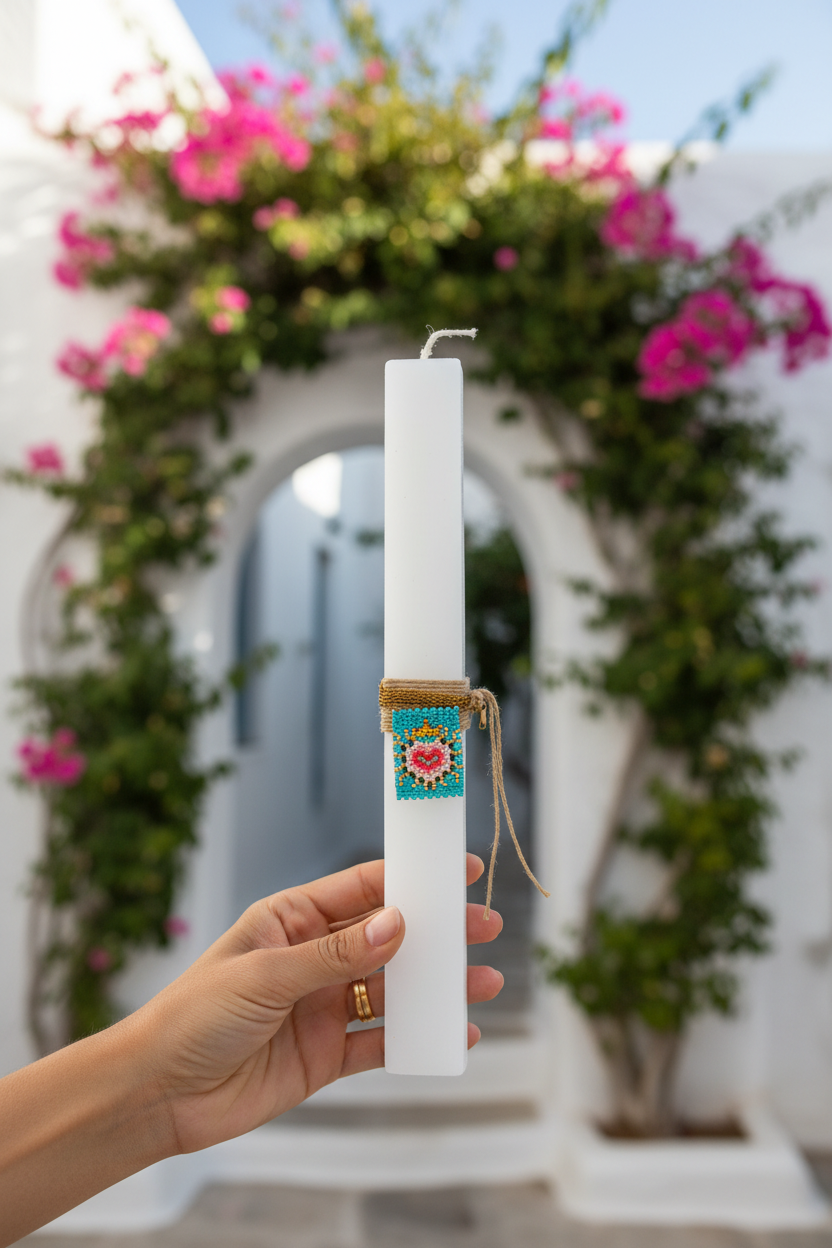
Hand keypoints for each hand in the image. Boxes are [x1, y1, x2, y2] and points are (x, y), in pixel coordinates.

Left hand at [136, 854, 502, 1154]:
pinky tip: (454, 1034)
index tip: (457, 871)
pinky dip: (417, 1038)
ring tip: (485, 981)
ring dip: (437, 986)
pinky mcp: (327, 1054)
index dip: (411, 879)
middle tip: (484, 927)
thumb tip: (396, 925)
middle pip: (388, 937)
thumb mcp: (265, 974)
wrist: (158, 1094)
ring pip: (394, 988)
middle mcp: (313, 957)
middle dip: (437, 932)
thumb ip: (334, 954)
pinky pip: (382, 1041)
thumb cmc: (194, 1015)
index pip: (362, 888)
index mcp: (293, 919)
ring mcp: (323, 1005)